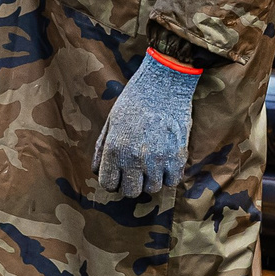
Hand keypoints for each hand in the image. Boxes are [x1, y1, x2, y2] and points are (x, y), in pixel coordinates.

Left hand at [91, 50, 199, 198]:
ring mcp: (157, 159)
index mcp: (114, 149)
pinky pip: (173, 182)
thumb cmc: (135, 100)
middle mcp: (134, 158)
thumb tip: (97, 170)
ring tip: (153, 164)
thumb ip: (102, 148)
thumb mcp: (111, 121)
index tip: (119, 175)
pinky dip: (170, 176)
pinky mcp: (177, 156)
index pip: (108, 185)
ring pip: (153, 189)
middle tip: (137, 172)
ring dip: (152, 180)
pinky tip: (166, 163)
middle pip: (131, 192)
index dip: (113, 181)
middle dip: (132, 184)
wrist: (163, 83)